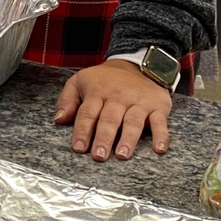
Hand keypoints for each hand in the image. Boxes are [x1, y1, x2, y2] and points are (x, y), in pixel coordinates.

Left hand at [54, 60, 171, 160]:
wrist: (137, 64)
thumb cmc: (104, 80)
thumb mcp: (80, 81)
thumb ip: (67, 100)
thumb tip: (58, 120)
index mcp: (98, 92)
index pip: (88, 113)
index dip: (83, 130)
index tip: (79, 148)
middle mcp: (118, 98)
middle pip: (110, 119)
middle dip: (104, 137)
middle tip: (99, 155)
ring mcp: (139, 102)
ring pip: (133, 121)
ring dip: (128, 138)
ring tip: (122, 155)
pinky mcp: (157, 107)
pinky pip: (160, 122)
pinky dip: (161, 135)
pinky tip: (159, 149)